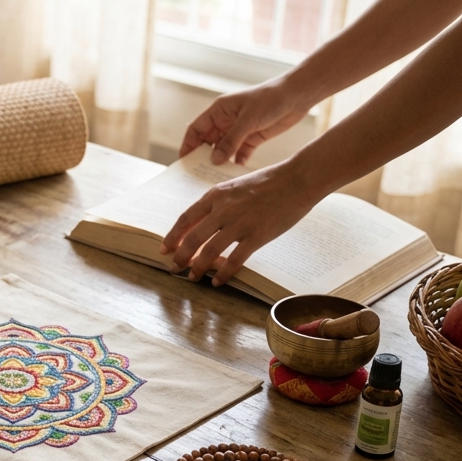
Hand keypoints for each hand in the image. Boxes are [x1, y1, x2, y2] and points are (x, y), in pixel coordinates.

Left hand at [158, 163, 320, 285]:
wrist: (297, 179)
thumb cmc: (268, 182)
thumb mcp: (235, 187)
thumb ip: (218, 204)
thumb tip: (201, 224)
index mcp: (215, 195)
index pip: (185, 219)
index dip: (173, 237)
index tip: (164, 249)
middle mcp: (223, 209)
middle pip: (192, 239)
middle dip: (180, 257)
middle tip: (174, 268)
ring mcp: (239, 223)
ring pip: (209, 252)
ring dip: (198, 268)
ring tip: (193, 277)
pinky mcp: (257, 236)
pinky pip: (234, 260)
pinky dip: (223, 274)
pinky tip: (217, 281)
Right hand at [179, 80, 312, 164]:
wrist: (297, 96)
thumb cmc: (270, 99)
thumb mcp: (247, 120)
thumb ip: (230, 140)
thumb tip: (214, 160)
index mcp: (219, 111)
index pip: (196, 129)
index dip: (188, 145)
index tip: (184, 161)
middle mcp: (226, 121)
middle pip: (207, 142)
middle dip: (203, 157)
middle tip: (197, 174)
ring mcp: (239, 131)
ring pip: (223, 150)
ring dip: (220, 163)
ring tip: (214, 178)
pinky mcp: (252, 139)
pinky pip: (239, 154)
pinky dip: (236, 163)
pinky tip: (234, 174)